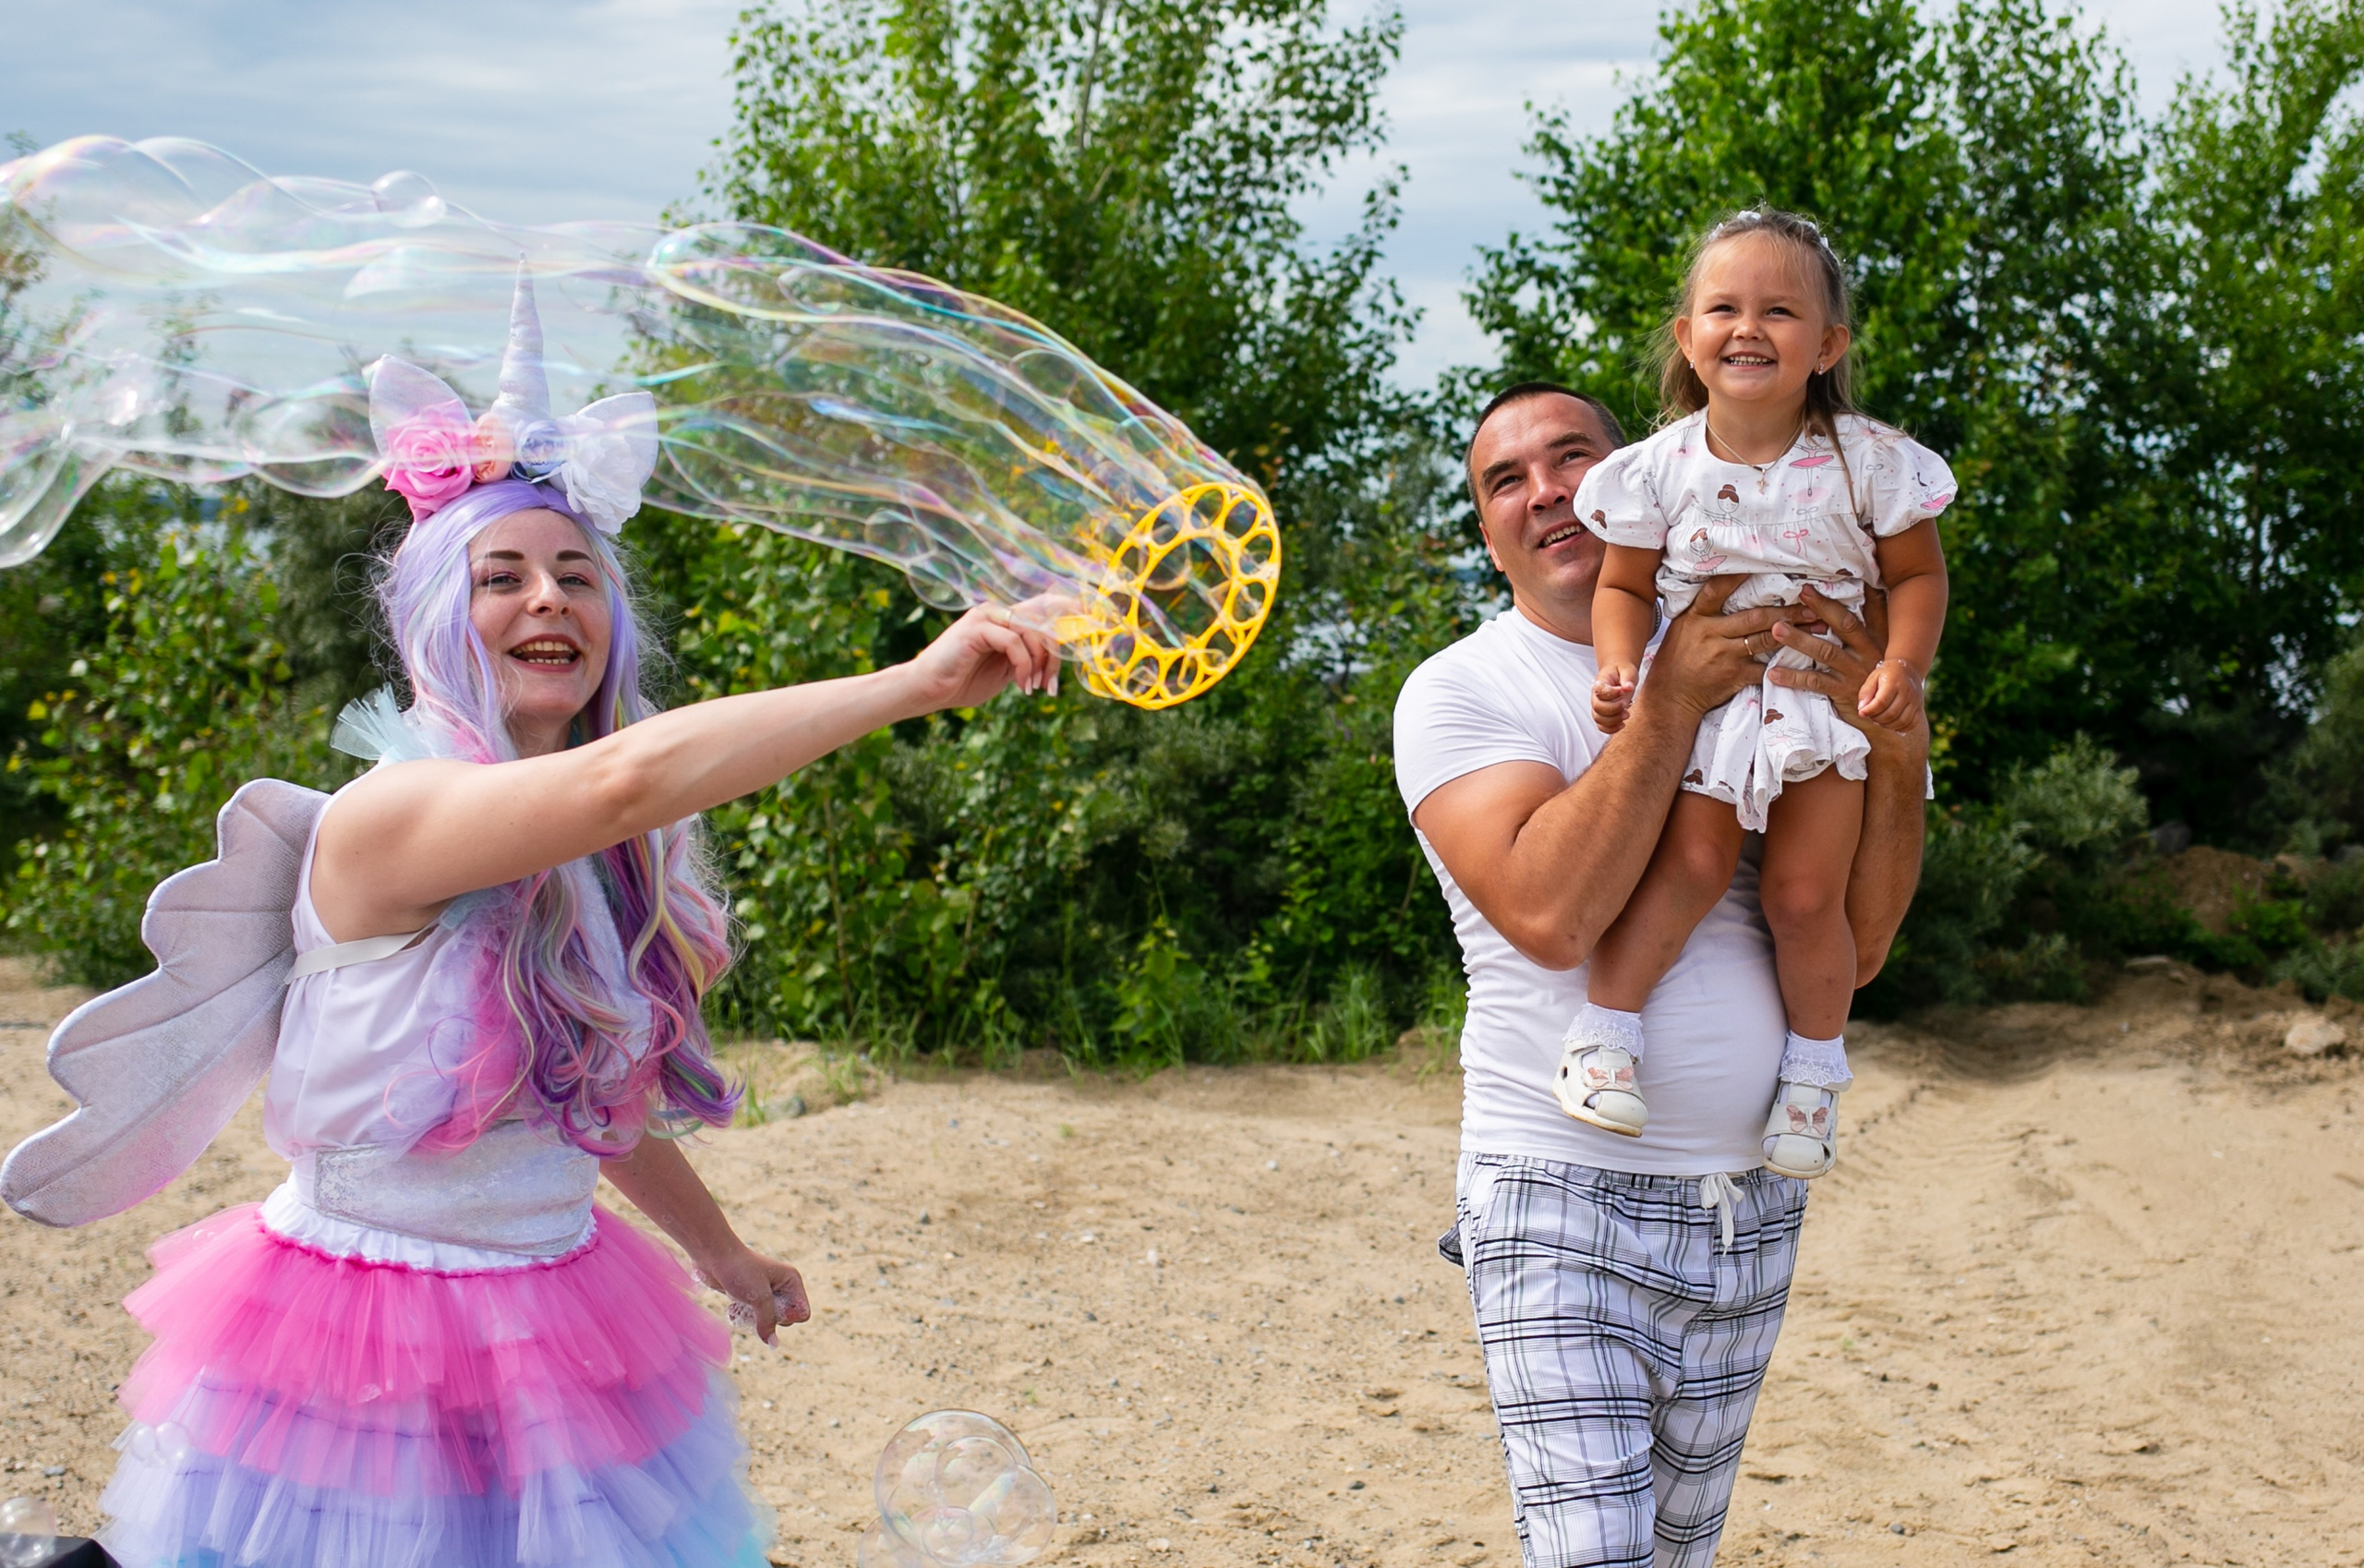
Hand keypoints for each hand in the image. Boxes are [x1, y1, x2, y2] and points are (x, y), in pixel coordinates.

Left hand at [694, 1245, 810, 1345]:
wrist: (713, 1257)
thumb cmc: (739, 1270)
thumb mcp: (758, 1297)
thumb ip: (768, 1323)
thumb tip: (773, 1345)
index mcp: (792, 1281)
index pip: (802, 1313)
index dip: (787, 1317)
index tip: (770, 1307)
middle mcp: (783, 1287)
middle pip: (785, 1320)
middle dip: (767, 1319)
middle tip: (754, 1305)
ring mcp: (767, 1293)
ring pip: (768, 1322)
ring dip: (753, 1320)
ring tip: (741, 1307)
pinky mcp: (752, 1298)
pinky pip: (754, 1318)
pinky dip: (743, 1316)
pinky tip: (733, 1307)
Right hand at [899, 600, 1060, 714]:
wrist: (927, 690)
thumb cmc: (964, 682)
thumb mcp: (1006, 671)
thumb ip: (1027, 659)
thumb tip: (1057, 657)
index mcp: (1006, 620)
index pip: (1044, 607)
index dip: (1069, 612)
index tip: (1088, 633)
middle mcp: (997, 612)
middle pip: (1044, 620)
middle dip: (1054, 655)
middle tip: (1050, 686)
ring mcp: (986, 616)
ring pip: (1032, 631)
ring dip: (1039, 663)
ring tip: (1032, 688)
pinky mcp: (976, 626)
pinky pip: (1013, 641)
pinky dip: (1023, 665)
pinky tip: (1020, 685)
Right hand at [1591, 662, 1637, 732]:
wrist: (1618, 675)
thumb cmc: (1622, 672)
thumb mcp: (1627, 669)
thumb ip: (1628, 677)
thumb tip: (1628, 687)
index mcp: (1600, 682)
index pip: (1599, 690)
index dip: (1611, 693)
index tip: (1623, 690)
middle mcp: (1595, 696)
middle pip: (1597, 707)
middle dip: (1613, 709)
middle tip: (1626, 704)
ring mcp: (1598, 706)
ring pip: (1598, 719)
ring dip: (1613, 720)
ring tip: (1626, 714)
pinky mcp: (1602, 715)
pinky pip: (1601, 726)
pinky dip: (1610, 729)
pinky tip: (1622, 724)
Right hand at [1639, 575, 1809, 722]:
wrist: (1671, 695)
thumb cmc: (1678, 658)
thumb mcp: (1683, 627)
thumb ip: (1703, 609)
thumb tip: (1725, 583)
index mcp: (1696, 618)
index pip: (1715, 591)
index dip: (1735, 578)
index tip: (1758, 566)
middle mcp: (1711, 633)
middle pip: (1754, 617)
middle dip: (1785, 610)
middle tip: (1810, 603)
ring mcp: (1725, 655)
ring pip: (1765, 639)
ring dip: (1793, 633)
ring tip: (1816, 625)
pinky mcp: (1735, 675)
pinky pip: (1765, 667)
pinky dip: (1784, 663)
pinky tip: (1804, 658)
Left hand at [1767, 587, 1928, 754]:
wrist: (1891, 724)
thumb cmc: (1881, 682)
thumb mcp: (1883, 652)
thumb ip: (1875, 624)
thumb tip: (1873, 589)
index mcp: (1876, 640)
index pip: (1860, 612)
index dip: (1839, 598)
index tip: (1813, 585)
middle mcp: (1868, 652)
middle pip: (1843, 625)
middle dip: (1821, 608)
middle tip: (1799, 593)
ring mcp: (1856, 673)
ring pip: (1825, 651)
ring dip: (1799, 640)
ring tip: (1775, 629)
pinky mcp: (1844, 693)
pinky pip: (1815, 683)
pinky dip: (1793, 678)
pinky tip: (1773, 673)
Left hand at [1856, 659, 1924, 732]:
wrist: (1909, 669)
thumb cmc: (1887, 675)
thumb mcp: (1873, 678)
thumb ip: (1865, 693)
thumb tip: (1861, 709)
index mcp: (1894, 682)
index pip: (1881, 702)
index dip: (1869, 711)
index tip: (1861, 713)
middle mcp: (1907, 692)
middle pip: (1891, 714)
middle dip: (1876, 718)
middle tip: (1870, 715)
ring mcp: (1915, 701)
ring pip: (1901, 721)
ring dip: (1886, 725)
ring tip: (1879, 719)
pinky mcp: (1920, 708)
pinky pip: (1911, 724)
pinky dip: (1900, 728)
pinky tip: (1891, 723)